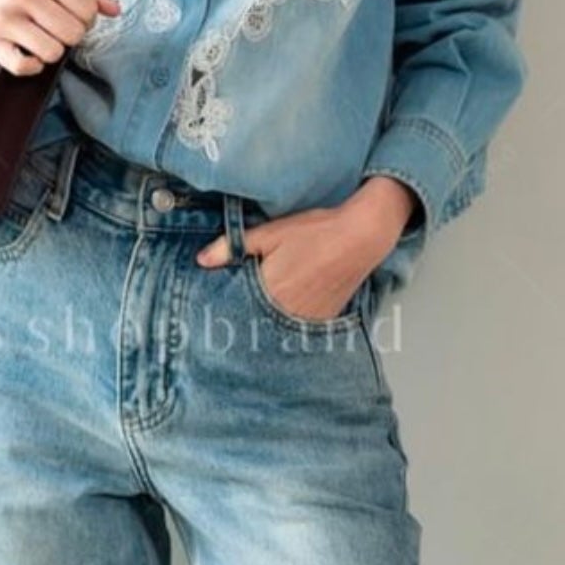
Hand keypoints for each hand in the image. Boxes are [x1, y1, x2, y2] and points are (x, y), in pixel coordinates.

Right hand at [0, 0, 120, 77]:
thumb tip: (115, 10)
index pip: (88, 8)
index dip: (85, 18)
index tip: (70, 14)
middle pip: (74, 33)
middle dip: (70, 36)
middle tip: (56, 28)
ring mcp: (5, 18)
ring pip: (54, 52)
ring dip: (52, 51)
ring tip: (41, 37)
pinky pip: (27, 67)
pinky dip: (32, 66)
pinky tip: (27, 52)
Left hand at [195, 196, 392, 321]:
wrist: (361, 237)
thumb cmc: (316, 232)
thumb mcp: (270, 232)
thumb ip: (234, 247)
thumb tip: (203, 259)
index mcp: (269, 289)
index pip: (235, 310)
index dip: (222, 312)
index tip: (212, 313)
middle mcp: (287, 311)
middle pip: (253, 325)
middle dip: (241, 323)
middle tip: (227, 324)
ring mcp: (307, 320)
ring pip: (275, 332)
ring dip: (264, 327)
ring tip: (256, 320)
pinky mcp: (323, 321)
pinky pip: (297, 332)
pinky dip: (286, 327)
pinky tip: (283, 316)